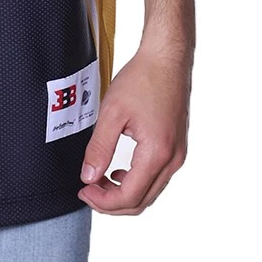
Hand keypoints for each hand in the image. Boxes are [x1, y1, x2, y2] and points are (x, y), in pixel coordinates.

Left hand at [77, 44, 190, 214]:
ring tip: (98, 180)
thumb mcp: (112, 112)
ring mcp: (177, 154)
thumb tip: (88, 177)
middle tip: (87, 190)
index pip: (129, 196)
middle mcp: (173, 159)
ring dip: (124, 193)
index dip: (103, 201)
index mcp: (157, 153)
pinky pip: (157, 177)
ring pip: (150, 192)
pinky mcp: (176, 147)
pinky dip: (136, 182)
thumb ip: (99, 148)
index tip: (83, 191)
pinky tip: (118, 170)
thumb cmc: (142, 79)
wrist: (166, 59)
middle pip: (142, 201)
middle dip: (112, 202)